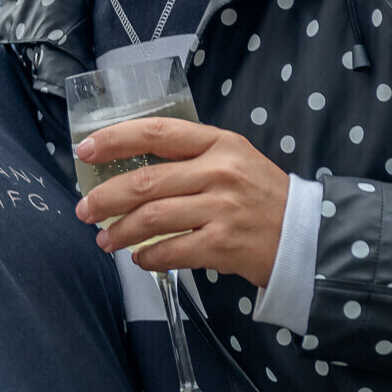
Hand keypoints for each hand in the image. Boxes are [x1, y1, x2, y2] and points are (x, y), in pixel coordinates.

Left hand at [73, 118, 290, 283]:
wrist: (307, 235)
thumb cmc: (261, 195)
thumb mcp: (233, 158)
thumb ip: (189, 156)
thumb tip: (130, 165)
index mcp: (218, 142)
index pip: (156, 132)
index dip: (115, 139)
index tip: (86, 150)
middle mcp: (219, 171)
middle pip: (146, 181)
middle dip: (105, 197)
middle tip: (84, 209)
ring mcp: (222, 209)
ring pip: (152, 218)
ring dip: (120, 231)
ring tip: (104, 240)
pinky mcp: (224, 244)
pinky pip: (172, 251)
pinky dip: (148, 257)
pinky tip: (139, 259)